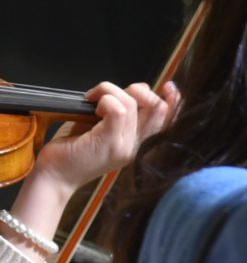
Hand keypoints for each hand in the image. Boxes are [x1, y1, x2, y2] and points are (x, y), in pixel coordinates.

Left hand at [27, 79, 179, 191]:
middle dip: (138, 90)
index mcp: (138, 143)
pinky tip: (92, 107)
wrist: (57, 176)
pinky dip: (105, 99)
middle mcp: (137, 146)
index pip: (168, 121)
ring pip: (132, 104)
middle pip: (158, 109)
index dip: (174, 101)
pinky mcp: (109, 143)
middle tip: (109, 93)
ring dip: (109, 92)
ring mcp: (125, 146)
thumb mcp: (103, 128)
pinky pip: (118, 110)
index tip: (169, 86)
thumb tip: (138, 89)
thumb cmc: (74, 150)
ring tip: (92, 100)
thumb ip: (121, 112)